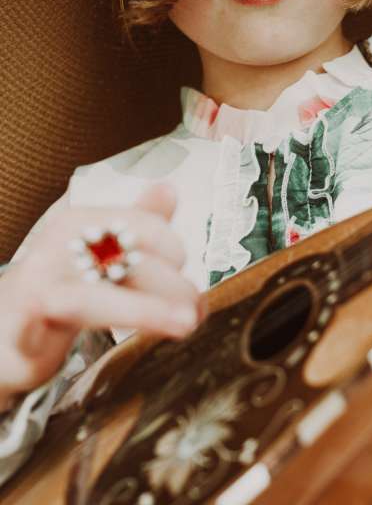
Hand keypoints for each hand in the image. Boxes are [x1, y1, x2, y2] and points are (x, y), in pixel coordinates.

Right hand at [0, 183, 204, 409]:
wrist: (0, 328)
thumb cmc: (58, 287)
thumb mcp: (100, 251)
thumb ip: (138, 221)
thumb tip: (169, 187)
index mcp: (82, 222)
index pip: (144, 226)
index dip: (174, 250)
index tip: (187, 274)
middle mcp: (59, 247)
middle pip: (129, 262)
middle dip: (173, 289)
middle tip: (197, 312)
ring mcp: (39, 286)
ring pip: (98, 297)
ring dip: (147, 311)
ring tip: (186, 323)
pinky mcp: (23, 327)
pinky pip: (52, 330)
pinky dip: (79, 334)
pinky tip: (113, 339)